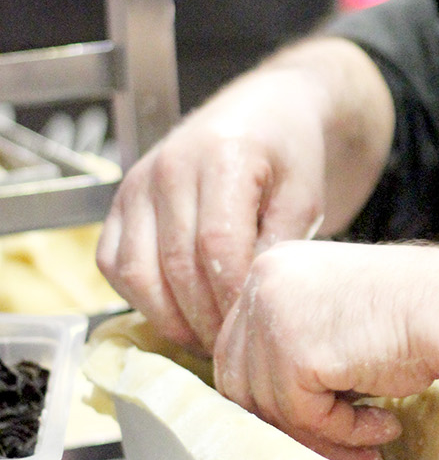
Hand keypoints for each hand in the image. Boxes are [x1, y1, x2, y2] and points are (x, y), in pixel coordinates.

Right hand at [97, 40, 393, 351]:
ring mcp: (137, 183)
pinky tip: (177, 313)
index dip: (231, 296)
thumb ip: (279, 246)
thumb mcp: (305, 196)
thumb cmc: (291, 155)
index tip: (251, 327)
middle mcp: (168, 167)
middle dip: (205, 317)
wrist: (266, 112)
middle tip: (232, 346)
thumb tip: (250, 304)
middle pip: (174, 265)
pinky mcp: (121, 200)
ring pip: (135, 271)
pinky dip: (139, 298)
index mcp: (221, 157)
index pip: (216, 245)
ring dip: (170, 316)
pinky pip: (112, 263)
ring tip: (207, 338)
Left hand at [213, 240, 438, 459]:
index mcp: (271, 267)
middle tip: (336, 450)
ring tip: (369, 444)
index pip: (239, 348)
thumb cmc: (416, 312)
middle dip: (288, 425)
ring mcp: (273, 315)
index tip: (308, 423)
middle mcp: (262, 283)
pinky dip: (343, 433)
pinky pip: (303, 418)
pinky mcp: (292, 353)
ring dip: (322, 436)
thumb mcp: (337, 314)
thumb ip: (295, 341)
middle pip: (242, 381)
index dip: (269, 394)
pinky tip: (384, 423)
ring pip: (271, 408)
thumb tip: (264, 409)